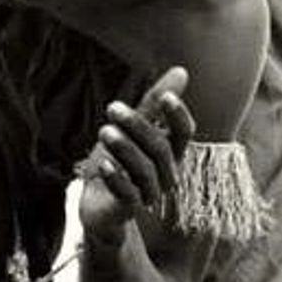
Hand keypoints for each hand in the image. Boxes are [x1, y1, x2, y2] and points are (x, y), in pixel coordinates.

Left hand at [79, 67, 195, 244]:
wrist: (98, 206)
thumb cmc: (119, 164)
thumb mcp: (130, 131)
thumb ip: (152, 105)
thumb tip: (181, 71)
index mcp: (169, 153)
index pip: (184, 134)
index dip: (177, 116)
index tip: (165, 97)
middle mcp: (165, 174)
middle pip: (160, 149)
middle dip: (138, 126)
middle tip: (112, 107)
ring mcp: (148, 194)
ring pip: (145, 171)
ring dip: (125, 148)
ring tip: (104, 131)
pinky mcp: (128, 210)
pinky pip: (128, 195)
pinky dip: (117, 178)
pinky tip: (104, 164)